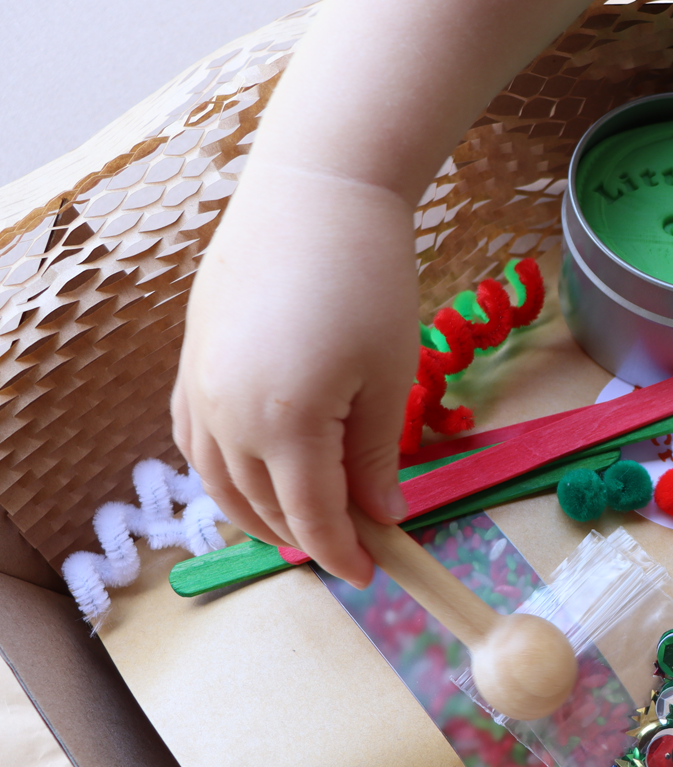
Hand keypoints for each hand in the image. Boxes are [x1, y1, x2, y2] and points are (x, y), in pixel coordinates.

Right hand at [173, 158, 417, 587]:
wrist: (316, 195)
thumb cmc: (369, 282)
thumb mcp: (388, 377)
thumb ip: (377, 458)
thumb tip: (382, 517)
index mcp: (283, 425)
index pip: (313, 515)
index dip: (344, 551)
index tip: (373, 570)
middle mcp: (225, 416)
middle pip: (263, 505)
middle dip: (307, 535)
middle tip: (349, 544)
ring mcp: (198, 388)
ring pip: (218, 482)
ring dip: (259, 513)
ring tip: (300, 524)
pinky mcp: (191, 362)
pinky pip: (195, 441)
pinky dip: (223, 473)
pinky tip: (249, 475)